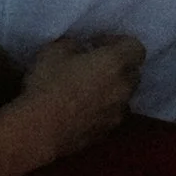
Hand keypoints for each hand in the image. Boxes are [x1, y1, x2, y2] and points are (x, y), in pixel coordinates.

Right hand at [20, 32, 144, 155]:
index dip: (117, 42)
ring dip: (111, 91)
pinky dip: (101, 111)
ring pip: (123, 97)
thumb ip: (74, 45)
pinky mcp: (106, 133)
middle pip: (133, 73)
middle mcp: (123, 88)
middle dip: (117, 67)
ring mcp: (117, 114)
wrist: (39, 131)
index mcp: (115, 63)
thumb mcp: (54, 50)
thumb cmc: (47, 84)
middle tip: (93, 66)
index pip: (136, 47)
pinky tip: (79, 111)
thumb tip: (80, 51)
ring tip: (86, 91)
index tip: (95, 44)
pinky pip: (110, 116)